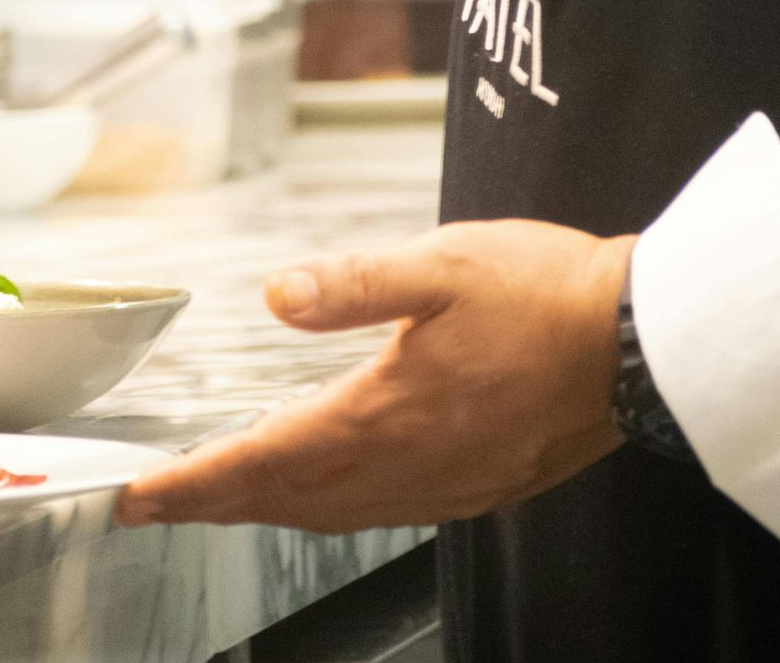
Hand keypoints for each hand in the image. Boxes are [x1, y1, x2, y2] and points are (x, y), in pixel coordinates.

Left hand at [118, 221, 635, 532]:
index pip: (269, 459)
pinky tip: (319, 491)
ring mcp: (448, 483)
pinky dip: (326, 508)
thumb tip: (276, 296)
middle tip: (154, 505)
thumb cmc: (546, 294)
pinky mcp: (478, 484)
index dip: (196, 483)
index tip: (138, 496)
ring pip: (332, 513)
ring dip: (267, 509)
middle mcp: (414, 464)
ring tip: (217, 500)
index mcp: (393, 413)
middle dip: (214, 505)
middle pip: (289, 500)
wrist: (641, 342)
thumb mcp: (442, 265)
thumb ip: (354, 284)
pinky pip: (380, 511)